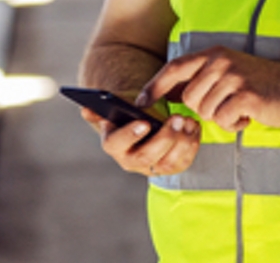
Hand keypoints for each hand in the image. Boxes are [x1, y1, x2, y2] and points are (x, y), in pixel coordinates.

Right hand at [82, 106, 200, 176]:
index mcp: (114, 145)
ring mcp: (151, 168)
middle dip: (164, 137)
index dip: (130, 134)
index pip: (117, 143)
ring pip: (168, 162)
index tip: (144, 122)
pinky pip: (183, 162)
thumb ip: (100, 109)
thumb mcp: (114, 110)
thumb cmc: (127, 116)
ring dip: (181, 142)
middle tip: (176, 118)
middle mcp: (131, 161)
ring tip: (187, 120)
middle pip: (147, 156)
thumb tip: (85, 109)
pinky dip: (191, 145)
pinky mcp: (170, 169)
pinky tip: (193, 127)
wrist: (143, 128)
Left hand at [138, 46, 279, 131]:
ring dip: (221, 117)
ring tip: (240, 108)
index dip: (155, 85)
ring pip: (205, 111)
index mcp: (213, 54)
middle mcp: (221, 62)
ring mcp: (234, 77)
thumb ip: (201, 78)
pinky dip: (234, 124)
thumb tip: (168, 94)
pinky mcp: (246, 95)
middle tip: (227, 105)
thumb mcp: (228, 71)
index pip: (175, 68)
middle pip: (189, 98)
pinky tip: (247, 116)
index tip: (141, 101)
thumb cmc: (259, 84)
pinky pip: (223, 119)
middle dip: (204, 109)